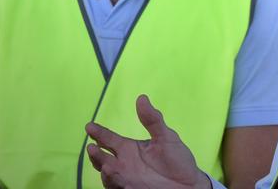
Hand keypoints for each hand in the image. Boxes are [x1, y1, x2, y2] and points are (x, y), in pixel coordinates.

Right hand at [86, 94, 210, 188]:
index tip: (89, 126)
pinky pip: (117, 186)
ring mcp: (126, 178)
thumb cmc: (177, 159)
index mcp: (130, 148)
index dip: (99, 133)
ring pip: (107, 173)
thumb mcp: (166, 136)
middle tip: (92, 147)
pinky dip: (113, 180)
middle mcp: (124, 163)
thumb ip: (153, 119)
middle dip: (96, 154)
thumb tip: (141, 98)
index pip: (109, 139)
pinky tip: (113, 172)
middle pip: (102, 158)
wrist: (188, 184)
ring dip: (104, 168)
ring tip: (105, 163)